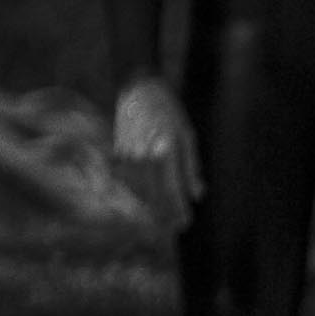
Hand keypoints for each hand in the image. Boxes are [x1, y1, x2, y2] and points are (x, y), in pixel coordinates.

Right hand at [107, 76, 198, 225]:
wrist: (137, 89)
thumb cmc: (168, 111)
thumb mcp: (187, 136)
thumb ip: (191, 168)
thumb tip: (197, 195)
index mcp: (164, 152)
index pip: (171, 191)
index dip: (177, 211)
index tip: (184, 224)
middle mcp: (143, 157)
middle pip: (153, 196)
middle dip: (164, 215)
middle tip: (174, 227)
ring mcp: (127, 156)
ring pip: (138, 191)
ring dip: (149, 207)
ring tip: (161, 220)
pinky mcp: (117, 153)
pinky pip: (127, 181)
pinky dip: (136, 193)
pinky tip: (144, 201)